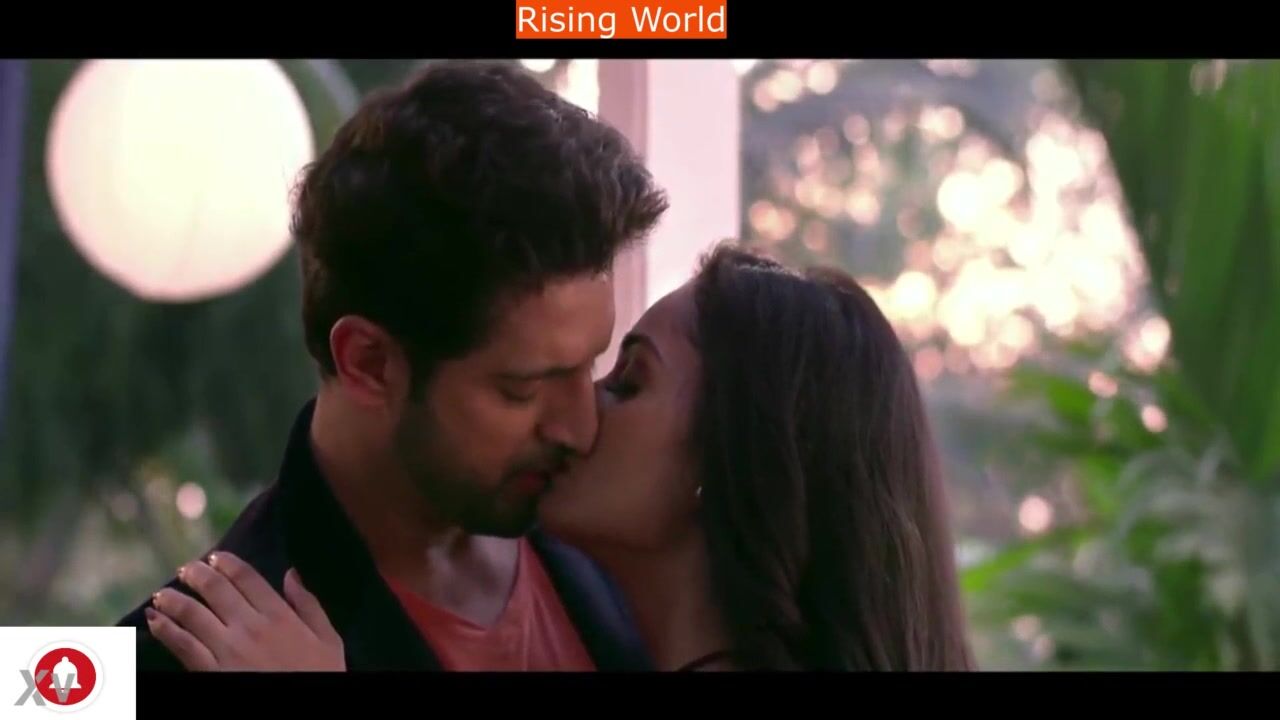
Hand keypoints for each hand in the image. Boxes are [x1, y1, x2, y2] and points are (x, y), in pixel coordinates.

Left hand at [145, 552, 344, 670]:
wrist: (304, 712)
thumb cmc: (319, 676)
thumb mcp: (329, 640)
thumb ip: (309, 605)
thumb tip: (291, 573)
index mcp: (280, 615)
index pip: (247, 578)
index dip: (227, 563)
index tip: (215, 557)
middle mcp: (250, 625)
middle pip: (216, 589)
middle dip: (196, 574)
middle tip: (186, 570)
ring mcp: (227, 648)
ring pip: (192, 614)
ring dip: (173, 599)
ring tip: (162, 594)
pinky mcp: (209, 671)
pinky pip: (182, 645)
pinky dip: (165, 630)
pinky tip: (155, 620)